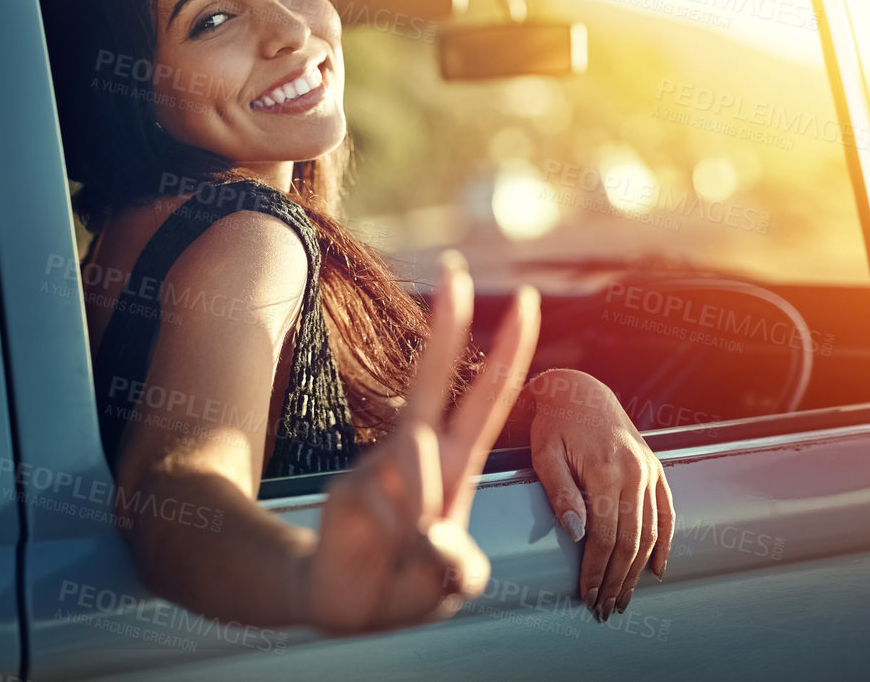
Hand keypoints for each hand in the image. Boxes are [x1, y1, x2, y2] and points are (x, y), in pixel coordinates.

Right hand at [299, 252, 539, 635]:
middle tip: (456, 268)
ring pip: (418, 472)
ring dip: (418, 532)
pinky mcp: (349, 486)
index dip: (509, 352)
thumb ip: (458, 562)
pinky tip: (375, 557)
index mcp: (454, 463)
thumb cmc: (404, 583)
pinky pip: (388, 514)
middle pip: (434, 377)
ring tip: (399, 560)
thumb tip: (430, 529)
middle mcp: (417, 454)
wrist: (341, 602)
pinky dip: (391, 551)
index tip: (528, 303)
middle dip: (447, 323)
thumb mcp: (454, 579)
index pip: (489, 398)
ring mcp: (381, 466)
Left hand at [527, 370, 673, 621]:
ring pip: (650, 532)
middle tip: (605, 610)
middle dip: (617, 580)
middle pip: (630, 541)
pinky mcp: (656, 468)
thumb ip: (561, 492)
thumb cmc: (553, 423)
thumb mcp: (544, 452)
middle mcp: (633, 471)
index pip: (604, 535)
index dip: (596, 571)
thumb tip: (578, 534)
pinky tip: (657, 570)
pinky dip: (665, 543)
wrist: (579, 389)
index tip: (587, 597)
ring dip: (638, 571)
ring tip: (624, 599)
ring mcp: (649, 470)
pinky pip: (667, 511)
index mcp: (604, 469)